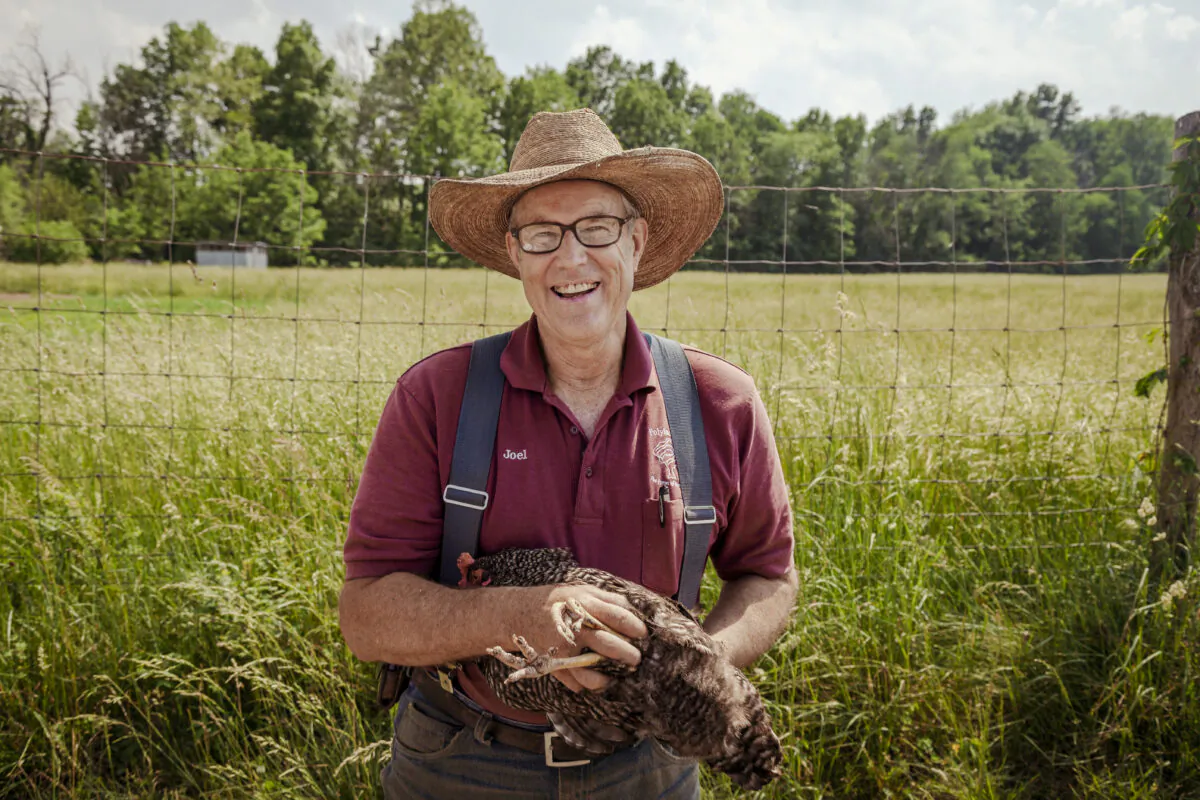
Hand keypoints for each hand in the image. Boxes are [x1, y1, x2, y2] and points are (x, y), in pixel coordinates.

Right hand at [509, 584, 647, 692]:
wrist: (519, 612)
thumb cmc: (558, 600)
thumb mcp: (583, 591)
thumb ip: (609, 599)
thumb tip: (636, 610)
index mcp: (585, 606)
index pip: (618, 617)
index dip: (635, 627)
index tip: (643, 634)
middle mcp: (575, 628)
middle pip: (608, 644)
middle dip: (628, 654)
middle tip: (636, 658)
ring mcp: (564, 649)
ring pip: (590, 672)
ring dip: (606, 678)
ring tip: (614, 677)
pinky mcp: (554, 664)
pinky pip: (574, 683)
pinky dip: (586, 686)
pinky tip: (595, 681)